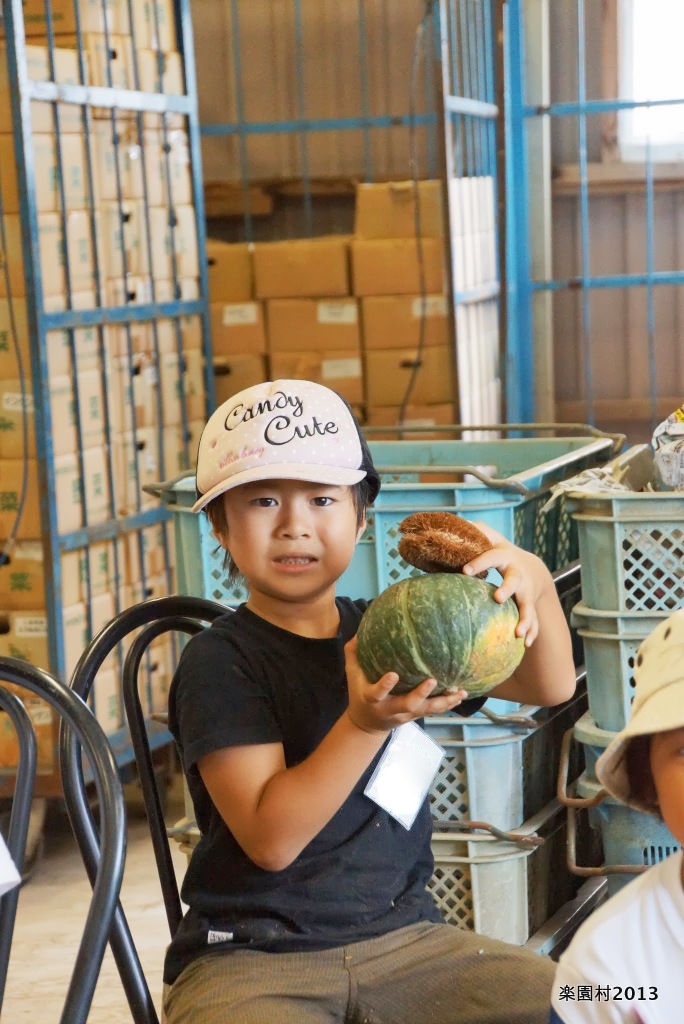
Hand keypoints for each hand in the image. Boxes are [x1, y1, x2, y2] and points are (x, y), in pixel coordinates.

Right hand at [343, 636, 467, 734]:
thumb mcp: (352, 675)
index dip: (385, 686)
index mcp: (373, 699)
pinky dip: (448, 703)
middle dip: (421, 694)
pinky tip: (462, 694)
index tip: (393, 674)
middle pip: (408, 704)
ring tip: (459, 692)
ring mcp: (406, 713)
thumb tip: (359, 633)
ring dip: (443, 701)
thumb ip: (353, 654)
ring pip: (426, 710)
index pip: (378, 693)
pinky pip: (434, 710)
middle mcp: (392, 708)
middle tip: (433, 680)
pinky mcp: (417, 715)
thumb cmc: (360, 693)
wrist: (368, 724)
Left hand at [460, 521, 550, 646]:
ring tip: (518, 633)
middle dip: (507, 589)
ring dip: (525, 619)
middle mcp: (517, 574)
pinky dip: (532, 632)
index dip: (480, 562)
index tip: (465, 570)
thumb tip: (451, 523)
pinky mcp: (531, 605)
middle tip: (497, 599)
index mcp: (504, 556)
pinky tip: (525, 644)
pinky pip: (534, 621)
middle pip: (514, 580)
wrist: (531, 567)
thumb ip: (475, 532)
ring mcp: (527, 591)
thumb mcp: (490, 538)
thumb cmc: (500, 552)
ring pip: (528, 605)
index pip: (492, 556)